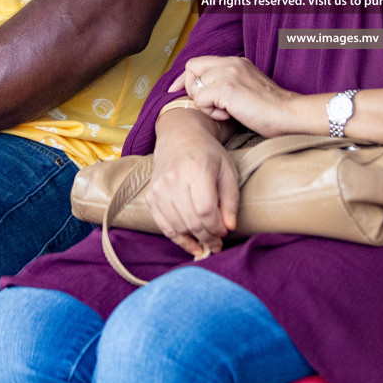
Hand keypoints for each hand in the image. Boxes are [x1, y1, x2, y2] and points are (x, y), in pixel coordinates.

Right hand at [146, 117, 238, 257]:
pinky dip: (179, 239)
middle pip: (191, 221)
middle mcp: (174, 179)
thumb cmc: (208, 154)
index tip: (224, 232)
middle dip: (207, 237)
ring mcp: (159, 188)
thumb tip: (229, 228)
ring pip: (177, 226)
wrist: (179, 137)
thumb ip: (231, 200)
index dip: (216, 227)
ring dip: (194, 240)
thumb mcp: (228, 171)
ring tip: (207, 244)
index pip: (205, 210)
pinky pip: (164, 226)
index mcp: (196, 169)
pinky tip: (192, 244)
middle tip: (217, 245)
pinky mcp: (151, 196)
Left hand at [168, 56, 307, 138]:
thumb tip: (203, 93)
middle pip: (190, 69)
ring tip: (224, 111)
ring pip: (195, 86)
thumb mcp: (246, 89)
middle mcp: (230, 62)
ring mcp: (228, 73)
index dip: (183, 78)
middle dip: (192, 90)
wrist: (288, 114)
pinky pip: (201, 100)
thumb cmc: (270, 110)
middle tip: (209, 106)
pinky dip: (211, 112)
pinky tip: (228, 115)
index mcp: (235, 61)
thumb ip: (226, 84)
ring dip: (205, 104)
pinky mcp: (227, 88)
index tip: (174, 91)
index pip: (197, 62)